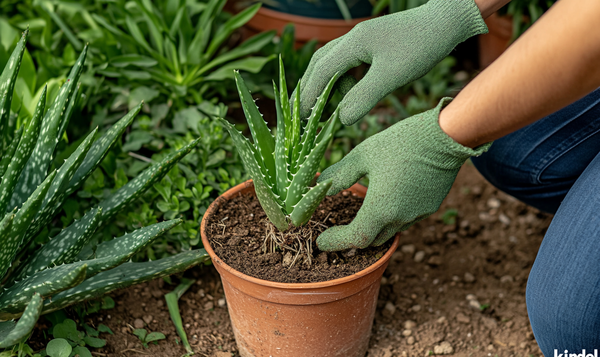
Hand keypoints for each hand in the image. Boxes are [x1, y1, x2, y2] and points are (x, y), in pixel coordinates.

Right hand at [299, 0, 486, 124]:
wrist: (447, 22)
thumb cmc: (422, 47)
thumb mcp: (392, 76)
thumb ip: (364, 97)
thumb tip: (340, 120)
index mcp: (353, 43)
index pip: (320, 72)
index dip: (308, 96)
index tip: (301, 118)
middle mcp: (352, 38)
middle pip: (319, 64)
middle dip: (309, 90)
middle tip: (303, 115)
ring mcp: (362, 40)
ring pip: (331, 63)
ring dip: (325, 86)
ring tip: (325, 109)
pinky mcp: (372, 44)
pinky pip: (346, 63)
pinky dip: (340, 81)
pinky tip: (348, 94)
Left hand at [316, 99, 490, 250]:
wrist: (447, 135)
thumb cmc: (402, 142)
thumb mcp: (363, 154)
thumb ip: (341, 174)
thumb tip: (323, 186)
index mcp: (381, 208)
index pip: (355, 239)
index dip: (336, 242)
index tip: (322, 240)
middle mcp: (401, 218)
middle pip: (372, 240)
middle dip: (353, 237)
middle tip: (337, 228)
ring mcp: (418, 214)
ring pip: (390, 231)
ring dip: (374, 227)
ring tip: (362, 212)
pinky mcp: (430, 207)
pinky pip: (405, 220)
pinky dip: (391, 217)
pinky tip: (387, 199)